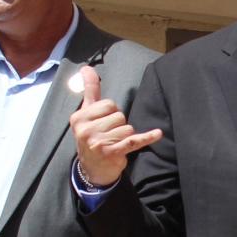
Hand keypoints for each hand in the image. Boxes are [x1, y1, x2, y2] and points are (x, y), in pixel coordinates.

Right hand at [68, 66, 161, 188]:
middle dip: (118, 123)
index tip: (104, 121)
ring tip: (115, 142)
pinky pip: (134, 141)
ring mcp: (99, 142)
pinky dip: (147, 137)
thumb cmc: (92, 136)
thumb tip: (87, 67)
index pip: (108, 104)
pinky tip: (157, 134)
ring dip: (125, 135)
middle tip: (109, 134)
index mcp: (79, 118)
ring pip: (127, 128)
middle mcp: (86, 130)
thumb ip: (89, 90)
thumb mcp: (86, 114)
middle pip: (119, 115)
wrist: (92, 169)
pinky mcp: (112, 153)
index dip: (111, 111)